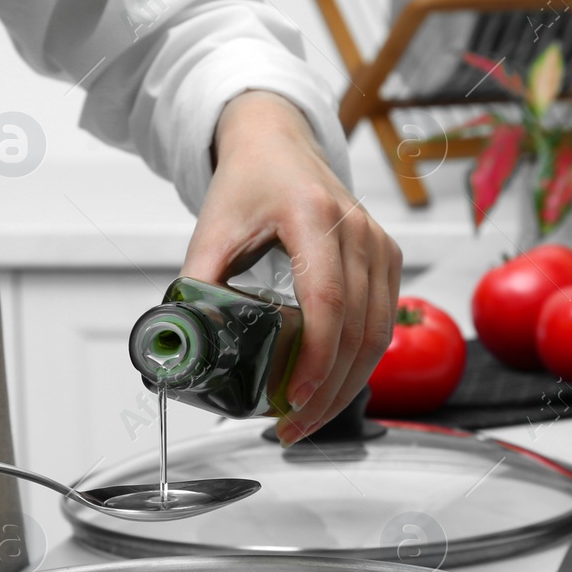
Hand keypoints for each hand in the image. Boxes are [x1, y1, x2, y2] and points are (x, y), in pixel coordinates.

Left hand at [182, 90, 401, 444]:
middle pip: (359, 330)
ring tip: (306, 419)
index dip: (315, 359)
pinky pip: (382, 324)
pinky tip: (329, 388)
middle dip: (328, 391)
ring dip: (345, 387)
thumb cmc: (248, 183)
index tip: (292, 398)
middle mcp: (357, 229)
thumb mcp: (211, 230)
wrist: (278, 145)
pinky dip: (358, 364)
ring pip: (378, 336)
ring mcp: (380, 244)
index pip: (328, 302)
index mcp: (313, 216)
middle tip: (292, 427)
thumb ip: (196, 286)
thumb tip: (183, 347)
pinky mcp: (388, 259)